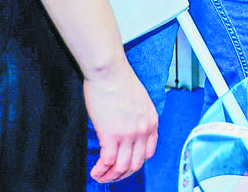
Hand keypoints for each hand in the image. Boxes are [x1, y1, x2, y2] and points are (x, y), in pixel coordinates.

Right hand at [83, 59, 157, 182]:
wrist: (109, 71)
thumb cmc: (119, 80)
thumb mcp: (139, 101)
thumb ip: (137, 118)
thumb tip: (127, 129)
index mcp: (152, 121)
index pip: (149, 153)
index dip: (136, 163)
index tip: (125, 166)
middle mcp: (143, 130)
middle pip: (136, 164)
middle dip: (122, 174)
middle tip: (111, 175)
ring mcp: (128, 134)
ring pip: (122, 167)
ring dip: (110, 176)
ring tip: (100, 175)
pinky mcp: (111, 135)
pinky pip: (108, 162)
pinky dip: (101, 170)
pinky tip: (95, 170)